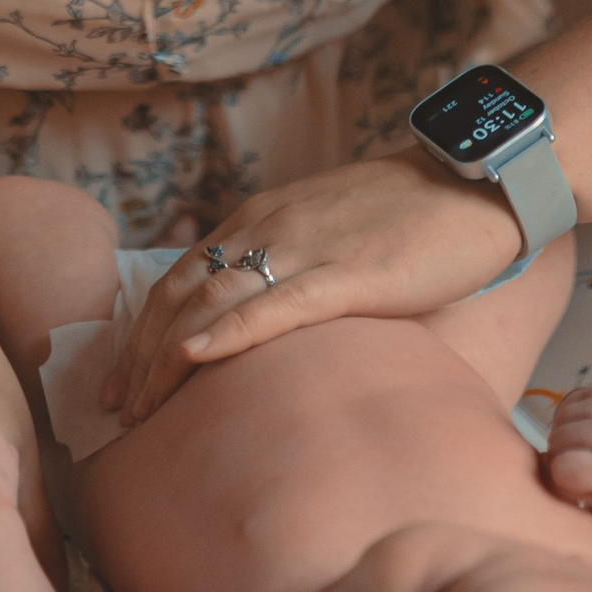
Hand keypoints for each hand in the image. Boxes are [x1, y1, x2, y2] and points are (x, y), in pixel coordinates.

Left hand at [100, 151, 521, 425]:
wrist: (476, 182)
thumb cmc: (413, 215)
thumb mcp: (329, 230)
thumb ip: (288, 262)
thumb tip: (260, 314)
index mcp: (261, 217)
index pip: (180, 278)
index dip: (143, 331)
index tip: (122, 380)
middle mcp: (268, 228)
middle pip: (181, 295)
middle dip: (140, 356)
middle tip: (115, 409)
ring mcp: (305, 249)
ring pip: (213, 304)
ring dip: (166, 359)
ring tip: (140, 409)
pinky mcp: (347, 275)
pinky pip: (274, 306)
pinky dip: (226, 334)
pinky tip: (194, 360)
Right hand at [542, 384, 591, 509]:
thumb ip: (559, 484)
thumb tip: (525, 457)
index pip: (558, 470)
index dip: (567, 480)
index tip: (589, 484)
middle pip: (555, 442)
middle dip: (565, 456)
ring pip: (557, 422)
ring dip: (566, 436)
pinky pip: (566, 404)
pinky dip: (572, 419)